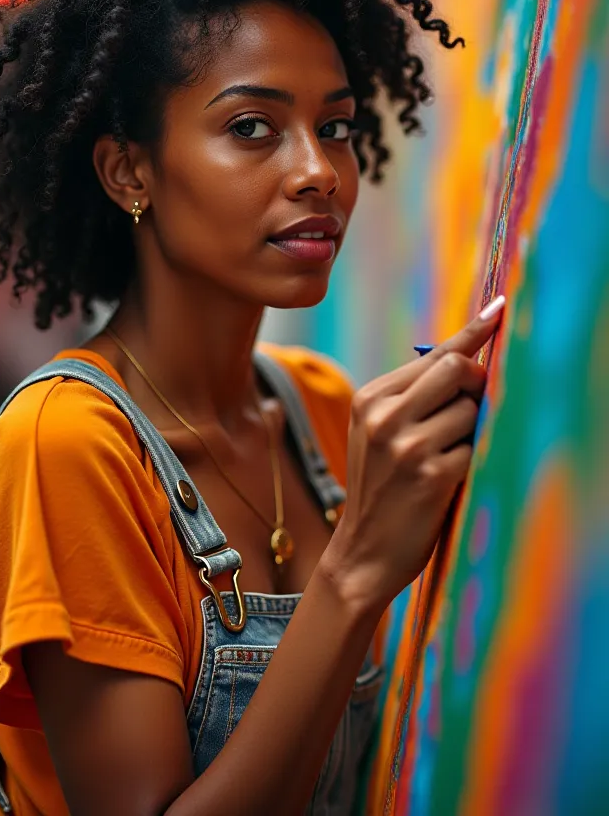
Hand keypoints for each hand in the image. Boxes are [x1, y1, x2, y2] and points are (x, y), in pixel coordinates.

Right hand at [329, 295, 504, 611]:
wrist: (361, 553)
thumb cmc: (380, 488)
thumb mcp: (378, 433)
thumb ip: (412, 395)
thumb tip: (466, 358)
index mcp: (370, 398)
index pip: (435, 355)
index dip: (473, 333)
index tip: (500, 310)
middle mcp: (384, 416)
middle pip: (457, 370)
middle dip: (475, 386)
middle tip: (466, 413)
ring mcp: (406, 446)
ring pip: (472, 411)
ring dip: (471, 432)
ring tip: (443, 457)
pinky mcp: (430, 476)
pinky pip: (474, 449)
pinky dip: (470, 461)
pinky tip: (446, 480)